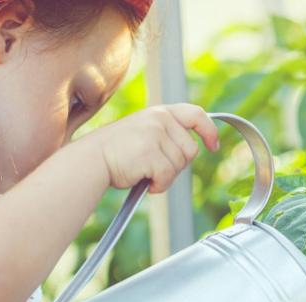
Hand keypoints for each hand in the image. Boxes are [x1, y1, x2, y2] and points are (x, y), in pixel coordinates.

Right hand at [82, 103, 218, 193]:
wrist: (92, 159)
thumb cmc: (116, 151)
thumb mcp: (144, 131)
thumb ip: (166, 133)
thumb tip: (192, 149)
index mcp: (160, 112)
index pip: (196, 114)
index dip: (209, 131)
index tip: (213, 145)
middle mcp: (160, 120)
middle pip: (190, 149)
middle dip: (178, 164)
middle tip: (156, 168)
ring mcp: (156, 136)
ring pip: (180, 165)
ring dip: (166, 176)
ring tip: (145, 172)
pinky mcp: (151, 153)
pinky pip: (168, 176)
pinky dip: (159, 185)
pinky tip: (144, 181)